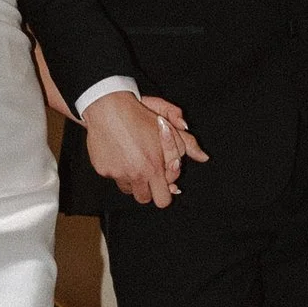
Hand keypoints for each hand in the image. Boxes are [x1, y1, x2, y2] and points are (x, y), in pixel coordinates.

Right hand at [83, 89, 202, 209]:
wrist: (108, 107)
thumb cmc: (139, 115)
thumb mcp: (168, 128)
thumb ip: (187, 144)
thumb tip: (204, 157)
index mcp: (154, 167)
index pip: (164, 199)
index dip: (165, 188)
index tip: (161, 176)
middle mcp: (136, 174)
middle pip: (146, 199)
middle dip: (149, 190)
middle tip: (149, 175)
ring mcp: (118, 173)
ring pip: (129, 190)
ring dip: (133, 180)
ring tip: (134, 160)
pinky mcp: (103, 170)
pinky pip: (113, 178)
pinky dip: (117, 170)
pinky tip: (119, 153)